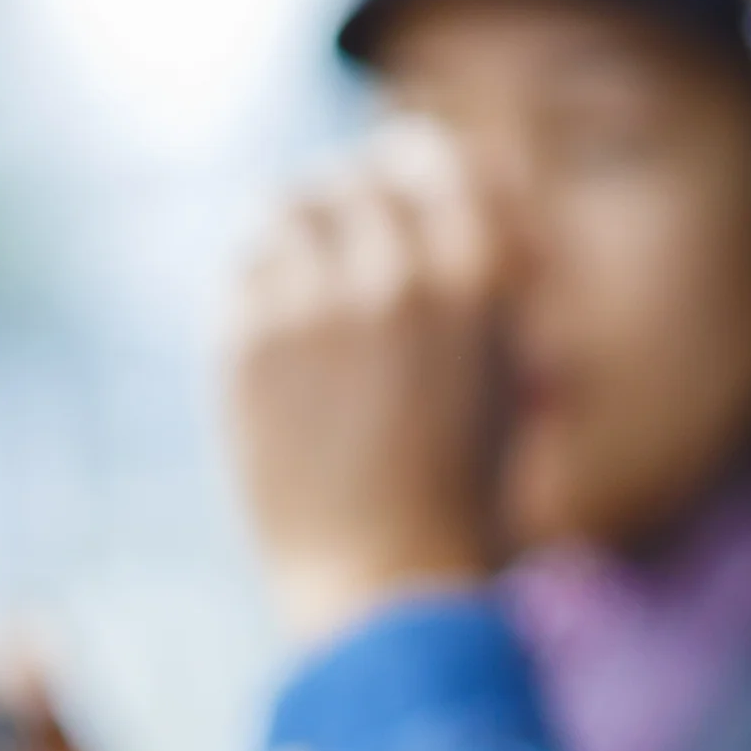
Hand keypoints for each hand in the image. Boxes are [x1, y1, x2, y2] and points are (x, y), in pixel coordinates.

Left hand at [230, 124, 505, 644]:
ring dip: (296, 231)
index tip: (398, 178)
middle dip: (351, 202)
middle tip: (337, 234)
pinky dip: (256, 283)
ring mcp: (319, 307)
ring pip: (288, 210)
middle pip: (357, 179)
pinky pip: (243, 270)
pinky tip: (269, 324)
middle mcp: (402, 278)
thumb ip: (487, 298)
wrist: (389, 588)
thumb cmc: (460, 503)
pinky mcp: (250, 344)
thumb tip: (461, 222)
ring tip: (297, 271)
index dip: (414, 164)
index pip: (438, 161)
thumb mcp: (507, 385)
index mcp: (483, 283)